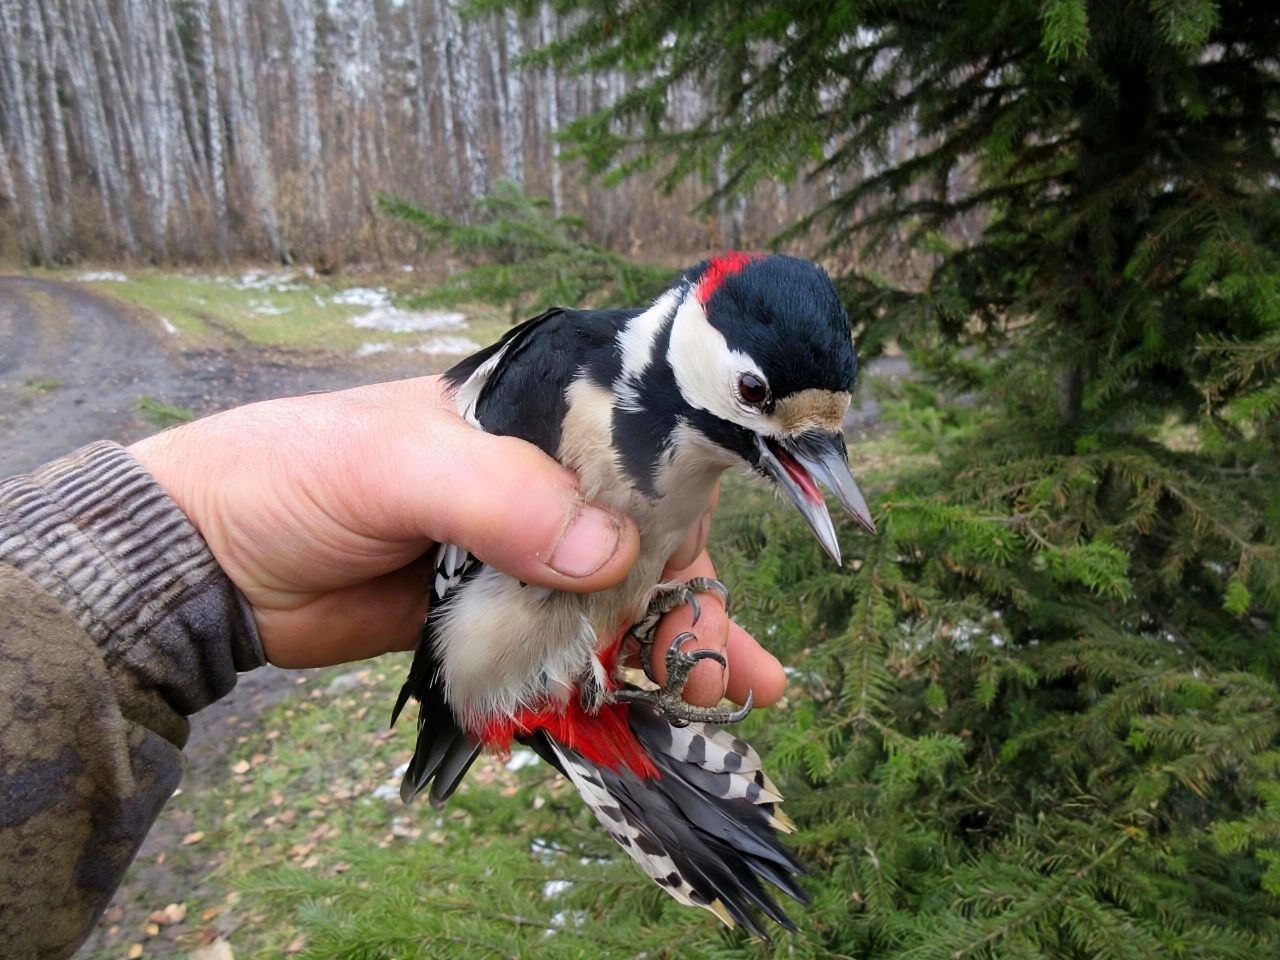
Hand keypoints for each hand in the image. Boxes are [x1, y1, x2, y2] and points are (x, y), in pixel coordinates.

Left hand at [129, 376, 784, 706]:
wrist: (210, 565)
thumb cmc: (294, 477)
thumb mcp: (392, 463)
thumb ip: (499, 497)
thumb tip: (612, 554)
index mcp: (526, 417)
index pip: (632, 449)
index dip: (682, 501)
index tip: (714, 562)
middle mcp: (535, 482)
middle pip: (641, 536)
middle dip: (694, 597)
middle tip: (737, 667)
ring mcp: (516, 556)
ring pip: (612, 599)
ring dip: (670, 646)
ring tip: (728, 694)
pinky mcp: (491, 617)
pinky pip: (564, 646)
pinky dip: (606, 677)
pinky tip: (650, 711)